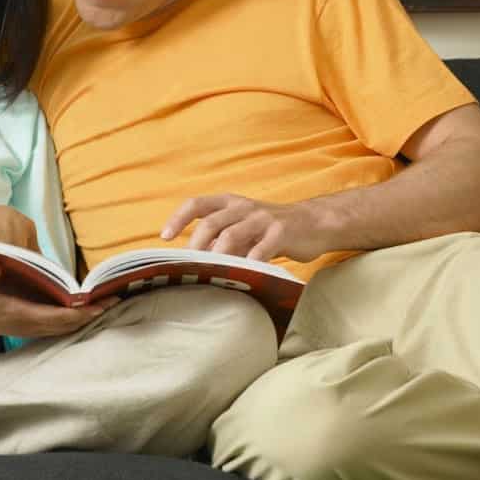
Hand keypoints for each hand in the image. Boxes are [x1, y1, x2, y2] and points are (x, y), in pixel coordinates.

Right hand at [0, 264, 109, 337]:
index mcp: (13, 312)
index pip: (54, 316)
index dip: (79, 313)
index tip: (100, 305)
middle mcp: (20, 323)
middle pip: (62, 325)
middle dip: (88, 316)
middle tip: (114, 303)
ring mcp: (18, 326)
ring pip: (57, 328)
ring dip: (79, 320)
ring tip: (101, 307)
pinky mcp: (16, 325)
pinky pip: (49, 327)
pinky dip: (66, 321)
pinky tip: (76, 313)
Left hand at [160, 194, 329, 262]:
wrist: (315, 223)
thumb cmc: (270, 230)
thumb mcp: (242, 230)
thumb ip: (219, 241)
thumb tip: (191, 262)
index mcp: (229, 203)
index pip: (196, 204)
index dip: (178, 219)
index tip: (165, 237)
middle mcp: (243, 207)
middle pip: (210, 223)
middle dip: (196, 246)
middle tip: (189, 266)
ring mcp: (262, 218)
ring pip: (231, 235)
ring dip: (217, 256)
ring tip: (209, 274)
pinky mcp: (281, 232)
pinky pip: (260, 249)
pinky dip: (248, 263)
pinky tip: (242, 276)